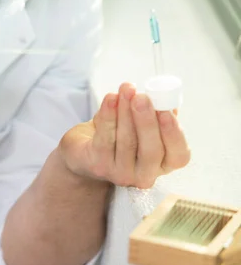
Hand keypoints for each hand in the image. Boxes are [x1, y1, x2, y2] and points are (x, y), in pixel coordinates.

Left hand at [59, 82, 190, 188]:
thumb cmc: (120, 133)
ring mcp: (121, 173)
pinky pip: (104, 139)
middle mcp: (145, 174)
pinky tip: (110, 98)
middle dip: (146, 121)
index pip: (178, 155)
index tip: (166, 111)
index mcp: (164, 163)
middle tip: (141, 98)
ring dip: (125, 112)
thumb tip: (164, 97)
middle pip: (151, 151)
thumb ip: (156, 113)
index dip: (174, 134)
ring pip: (126, 142)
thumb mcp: (142, 124)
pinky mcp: (98, 165)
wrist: (85, 149)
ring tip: (125, 90)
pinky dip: (108, 116)